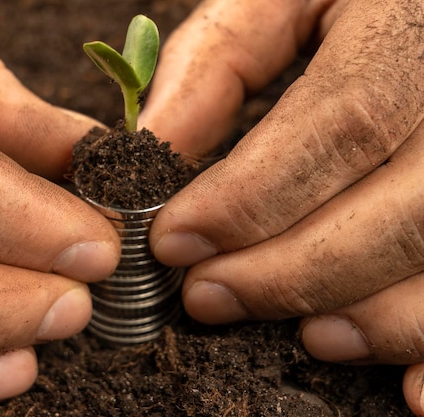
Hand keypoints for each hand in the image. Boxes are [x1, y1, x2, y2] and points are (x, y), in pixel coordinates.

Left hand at [143, 0, 423, 413]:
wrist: (419, 6)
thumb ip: (217, 59)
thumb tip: (152, 144)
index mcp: (412, 23)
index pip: (342, 124)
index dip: (251, 198)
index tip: (173, 241)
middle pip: (402, 208)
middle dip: (296, 270)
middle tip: (211, 298)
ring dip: (376, 316)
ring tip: (305, 335)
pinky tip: (413, 390)